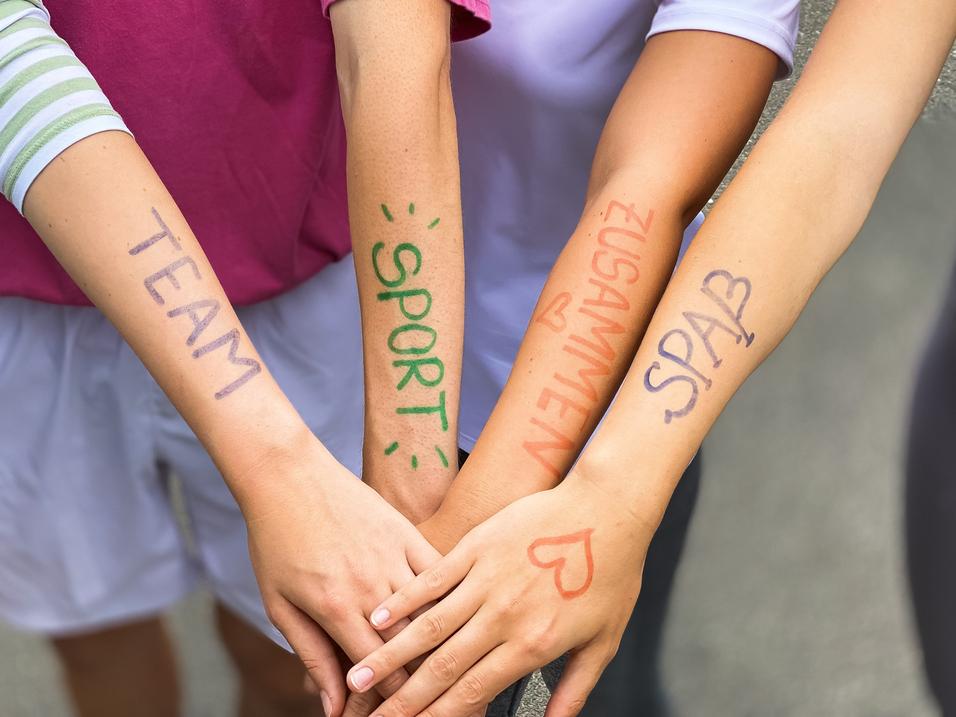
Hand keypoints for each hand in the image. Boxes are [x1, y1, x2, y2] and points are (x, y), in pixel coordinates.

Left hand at [238, 436, 441, 716]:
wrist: (288, 476)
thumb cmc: (277, 539)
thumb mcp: (280, 605)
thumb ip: (312, 656)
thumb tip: (332, 707)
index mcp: (336, 607)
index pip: (379, 672)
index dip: (392, 703)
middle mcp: (372, 586)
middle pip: (413, 650)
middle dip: (423, 684)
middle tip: (428, 702)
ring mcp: (394, 557)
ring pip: (433, 614)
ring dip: (442, 646)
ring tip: (449, 667)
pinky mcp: (407, 533)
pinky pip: (439, 574)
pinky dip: (449, 599)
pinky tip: (456, 616)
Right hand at [345, 476, 654, 716]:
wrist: (608, 508)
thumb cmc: (611, 571)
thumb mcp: (603, 641)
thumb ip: (574, 690)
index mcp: (533, 643)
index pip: (472, 691)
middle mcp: (503, 615)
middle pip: (442, 668)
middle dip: (402, 699)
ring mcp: (487, 578)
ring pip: (429, 626)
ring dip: (390, 656)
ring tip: (358, 676)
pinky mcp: (478, 545)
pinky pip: (433, 579)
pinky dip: (404, 601)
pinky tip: (378, 617)